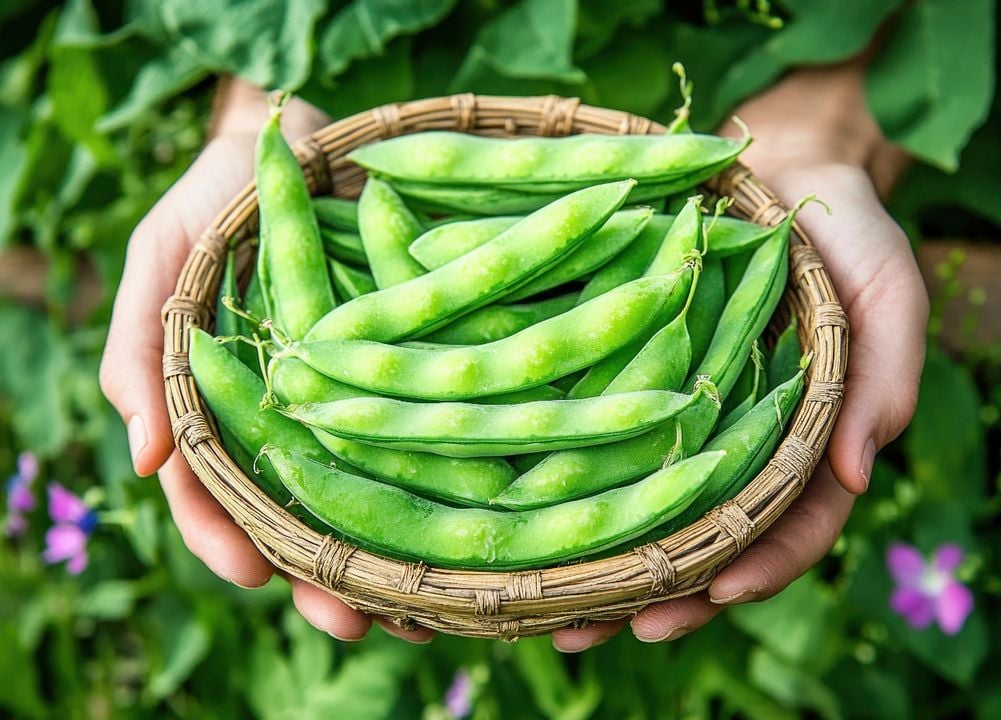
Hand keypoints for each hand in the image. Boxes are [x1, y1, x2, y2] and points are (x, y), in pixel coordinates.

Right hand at [99, 80, 432, 643]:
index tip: (254, 574)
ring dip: (390, 555)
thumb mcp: (161, 257)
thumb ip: (138, 349)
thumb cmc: (221, 196)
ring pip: (370, 494)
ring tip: (421, 606)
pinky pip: (427, 435)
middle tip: (354, 620)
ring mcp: (356, 400)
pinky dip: (445, 484)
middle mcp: (294, 417)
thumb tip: (143, 458)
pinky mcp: (413, 375)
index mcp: (224, 406)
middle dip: (323, 574)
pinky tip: (472, 528)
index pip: (214, 490)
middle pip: (302, 514)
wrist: (306, 140)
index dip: (227, 537)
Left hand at [552, 64, 928, 650]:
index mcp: (802, 440)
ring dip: (603, 560)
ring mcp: (681, 416)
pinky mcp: (628, 379)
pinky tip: (523, 514)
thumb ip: (886, 374)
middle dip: (661, 589)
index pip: (788, 524)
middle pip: (704, 537)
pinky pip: (600, 438)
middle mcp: (735, 444)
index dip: (754, 568)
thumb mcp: (885, 289)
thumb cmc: (839, 232)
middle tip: (607, 627)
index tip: (707, 597)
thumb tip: (856, 469)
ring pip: (645, 504)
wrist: (771, 166)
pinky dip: (569, 480)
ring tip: (553, 607)